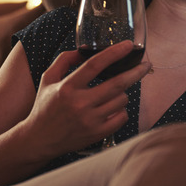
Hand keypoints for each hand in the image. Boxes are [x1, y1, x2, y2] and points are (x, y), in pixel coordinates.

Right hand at [22, 41, 150, 155]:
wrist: (39, 140)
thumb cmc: (44, 106)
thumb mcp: (48, 79)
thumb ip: (64, 60)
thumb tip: (84, 50)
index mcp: (67, 87)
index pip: (94, 65)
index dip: (114, 53)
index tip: (128, 45)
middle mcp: (79, 104)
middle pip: (117, 84)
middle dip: (135, 72)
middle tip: (145, 64)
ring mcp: (90, 121)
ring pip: (121, 100)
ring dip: (122, 93)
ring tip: (114, 92)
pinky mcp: (97, 134)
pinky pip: (122, 118)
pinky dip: (121, 110)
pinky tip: (113, 108)